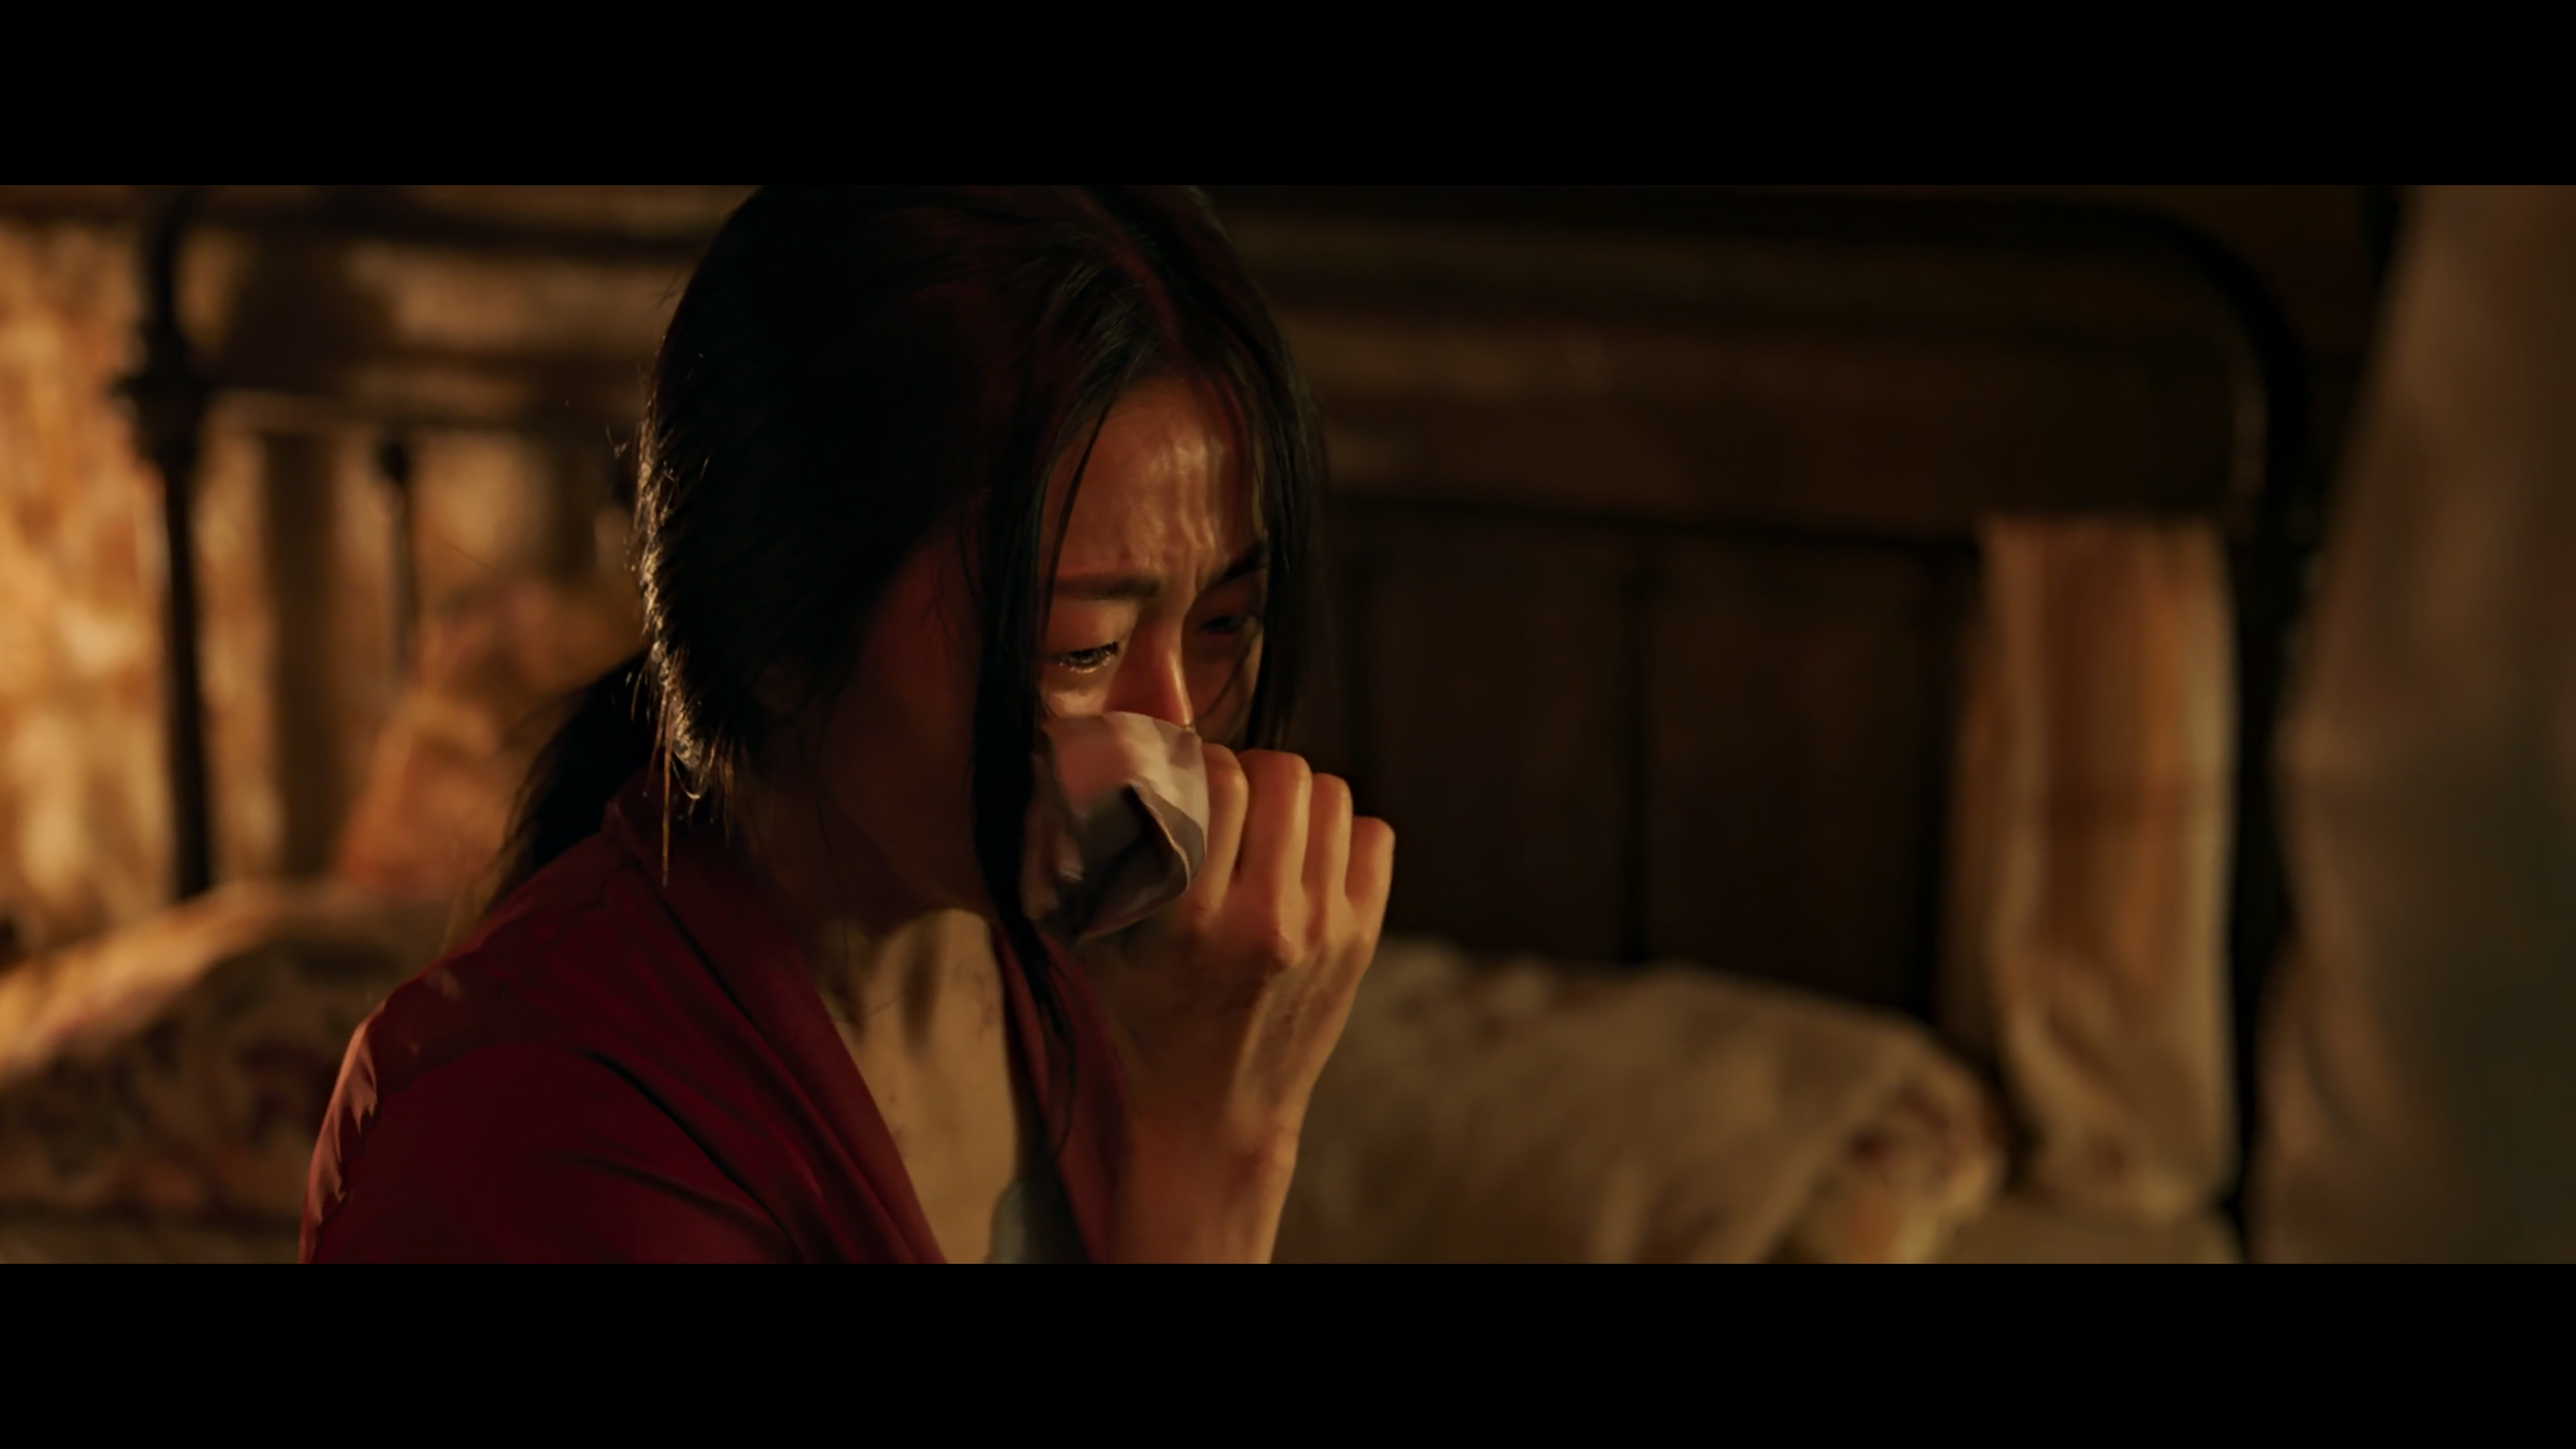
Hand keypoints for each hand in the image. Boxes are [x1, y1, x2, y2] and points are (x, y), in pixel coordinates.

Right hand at [1079, 745, 1394, 1261]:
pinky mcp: (1361, 941)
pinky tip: (1309, 858)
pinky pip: (1375, 836)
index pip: (1221, 780)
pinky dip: (1344, 833)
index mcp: (1193, 917)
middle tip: (1234, 795)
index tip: (1190, 778)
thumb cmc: (1145, 1019)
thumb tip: (1117, 753)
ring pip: (1333, 796)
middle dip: (1253, 770)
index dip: (1203, 761)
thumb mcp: (1099, 943)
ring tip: (1271, 822)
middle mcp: (1266, 920)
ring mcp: (1325, 931)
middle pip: (1285, 775)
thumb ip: (1102, 854)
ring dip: (1298, 796)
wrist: (1215, 1114)